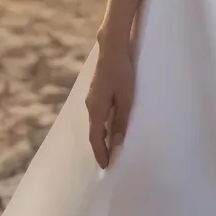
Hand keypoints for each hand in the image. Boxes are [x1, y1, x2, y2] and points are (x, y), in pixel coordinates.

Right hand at [85, 47, 134, 167]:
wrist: (112, 49)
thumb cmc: (121, 72)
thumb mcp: (125, 97)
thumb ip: (121, 119)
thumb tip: (117, 141)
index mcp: (96, 109)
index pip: (96, 138)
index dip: (100, 153)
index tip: (105, 166)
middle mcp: (90, 105)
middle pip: (94, 131)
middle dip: (100, 147)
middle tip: (108, 160)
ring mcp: (91, 98)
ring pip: (95, 122)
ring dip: (101, 135)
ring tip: (110, 147)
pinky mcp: (96, 91)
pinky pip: (97, 113)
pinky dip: (102, 124)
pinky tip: (109, 125)